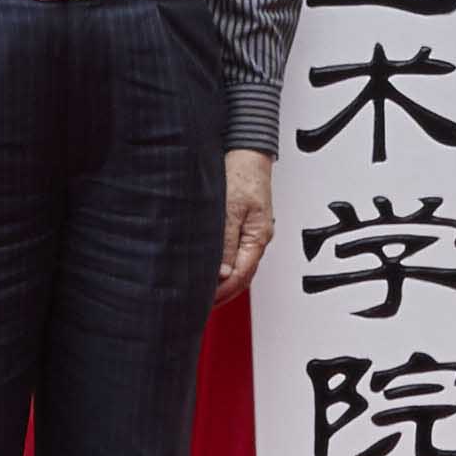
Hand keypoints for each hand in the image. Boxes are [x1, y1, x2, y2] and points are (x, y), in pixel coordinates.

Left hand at [215, 149, 276, 300]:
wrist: (247, 150)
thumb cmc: (241, 173)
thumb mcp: (230, 208)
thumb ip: (226, 242)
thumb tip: (222, 273)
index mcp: (257, 237)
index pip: (240, 276)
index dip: (221, 292)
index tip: (202, 302)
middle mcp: (257, 239)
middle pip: (241, 276)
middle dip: (222, 293)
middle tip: (198, 305)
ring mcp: (251, 233)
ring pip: (238, 266)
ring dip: (222, 282)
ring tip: (201, 292)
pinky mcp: (244, 225)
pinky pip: (235, 253)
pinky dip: (222, 266)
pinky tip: (209, 269)